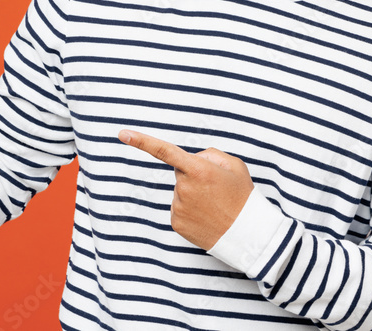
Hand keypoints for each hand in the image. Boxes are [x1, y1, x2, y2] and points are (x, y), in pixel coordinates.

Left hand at [119, 129, 253, 250]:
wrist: (249, 236)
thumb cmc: (243, 197)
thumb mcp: (234, 166)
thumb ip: (209, 155)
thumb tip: (192, 159)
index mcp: (199, 169)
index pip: (165, 152)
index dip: (142, 142)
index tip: (122, 134)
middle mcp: (184, 188)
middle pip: (181, 172)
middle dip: (195, 175)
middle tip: (216, 189)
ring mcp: (178, 206)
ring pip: (181, 191)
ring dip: (194, 194)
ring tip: (215, 205)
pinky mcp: (176, 223)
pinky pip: (179, 208)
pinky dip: (190, 210)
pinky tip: (206, 216)